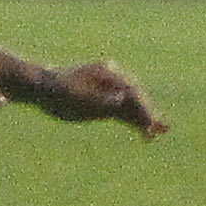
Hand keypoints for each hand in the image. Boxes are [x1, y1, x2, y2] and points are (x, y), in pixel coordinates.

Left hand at [32, 59, 168, 136]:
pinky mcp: (105, 101)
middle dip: (149, 113)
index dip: (143, 108)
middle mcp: (113, 79)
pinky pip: (123, 111)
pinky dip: (133, 121)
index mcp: (108, 73)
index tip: (150, 122)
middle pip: (136, 98)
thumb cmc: (59, 92)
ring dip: (145, 119)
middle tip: (162, 129)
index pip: (132, 92)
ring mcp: (110, 90)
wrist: (42, 87)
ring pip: (132, 106)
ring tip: (162, 132)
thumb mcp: (80, 98)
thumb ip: (103, 100)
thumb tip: (124, 98)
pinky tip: (145, 133)